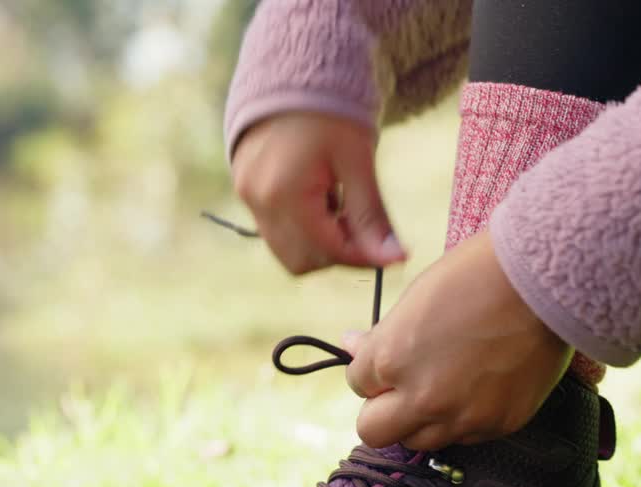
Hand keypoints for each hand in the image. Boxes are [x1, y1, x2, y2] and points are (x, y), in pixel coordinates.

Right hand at [231, 112, 405, 273]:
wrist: (294, 72)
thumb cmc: (331, 110)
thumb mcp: (358, 161)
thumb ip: (372, 215)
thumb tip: (394, 259)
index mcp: (285, 193)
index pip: (327, 249)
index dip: (363, 257)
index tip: (393, 254)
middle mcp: (258, 201)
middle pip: (302, 261)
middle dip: (337, 254)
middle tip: (364, 228)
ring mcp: (247, 197)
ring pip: (286, 251)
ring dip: (320, 244)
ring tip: (341, 209)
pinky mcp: (245, 191)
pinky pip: (275, 231)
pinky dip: (303, 229)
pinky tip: (322, 201)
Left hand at [341, 229, 572, 449]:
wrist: (546, 282)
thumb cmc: (477, 277)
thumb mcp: (415, 300)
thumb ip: (382, 336)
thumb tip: (353, 345)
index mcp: (391, 359)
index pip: (358, 384)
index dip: (373, 371)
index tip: (389, 359)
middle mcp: (421, 398)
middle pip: (374, 431)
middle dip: (382, 410)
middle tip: (401, 387)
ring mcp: (462, 417)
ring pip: (419, 441)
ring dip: (421, 420)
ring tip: (444, 384)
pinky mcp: (500, 424)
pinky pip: (466, 437)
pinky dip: (463, 419)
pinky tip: (477, 386)